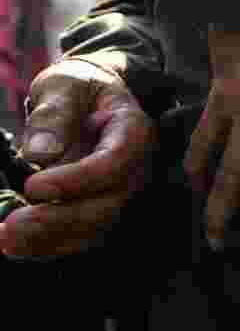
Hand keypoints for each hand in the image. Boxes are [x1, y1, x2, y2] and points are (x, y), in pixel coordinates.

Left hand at [0, 59, 154, 257]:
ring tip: (6, 241)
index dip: (77, 180)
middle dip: (58, 220)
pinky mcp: (102, 206)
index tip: (34, 187)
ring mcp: (121, 192)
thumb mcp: (64, 84)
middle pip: (106, 204)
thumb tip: (40, 153)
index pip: (113, 164)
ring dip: (50, 239)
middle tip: (11, 226)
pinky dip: (50, 244)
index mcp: (133, 132)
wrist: (92, 99)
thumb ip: (54, 114)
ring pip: (94, 226)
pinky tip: (18, 246)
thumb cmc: (80, 87)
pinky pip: (82, 233)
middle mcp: (135, 169)